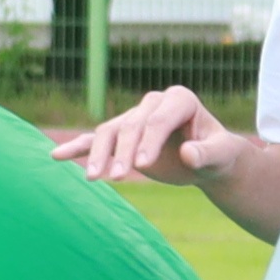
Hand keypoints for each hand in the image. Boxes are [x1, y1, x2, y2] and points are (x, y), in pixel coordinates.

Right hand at [51, 85, 242, 188]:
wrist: (209, 159)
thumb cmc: (218, 154)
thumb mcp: (221, 155)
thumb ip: (207, 154)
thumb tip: (188, 153)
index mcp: (179, 100)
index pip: (157, 120)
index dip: (148, 142)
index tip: (141, 167)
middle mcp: (153, 104)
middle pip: (130, 125)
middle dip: (122, 151)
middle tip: (116, 178)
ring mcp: (134, 118)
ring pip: (109, 132)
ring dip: (99, 154)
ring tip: (93, 179)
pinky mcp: (122, 136)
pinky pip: (95, 139)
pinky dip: (77, 147)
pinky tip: (57, 156)